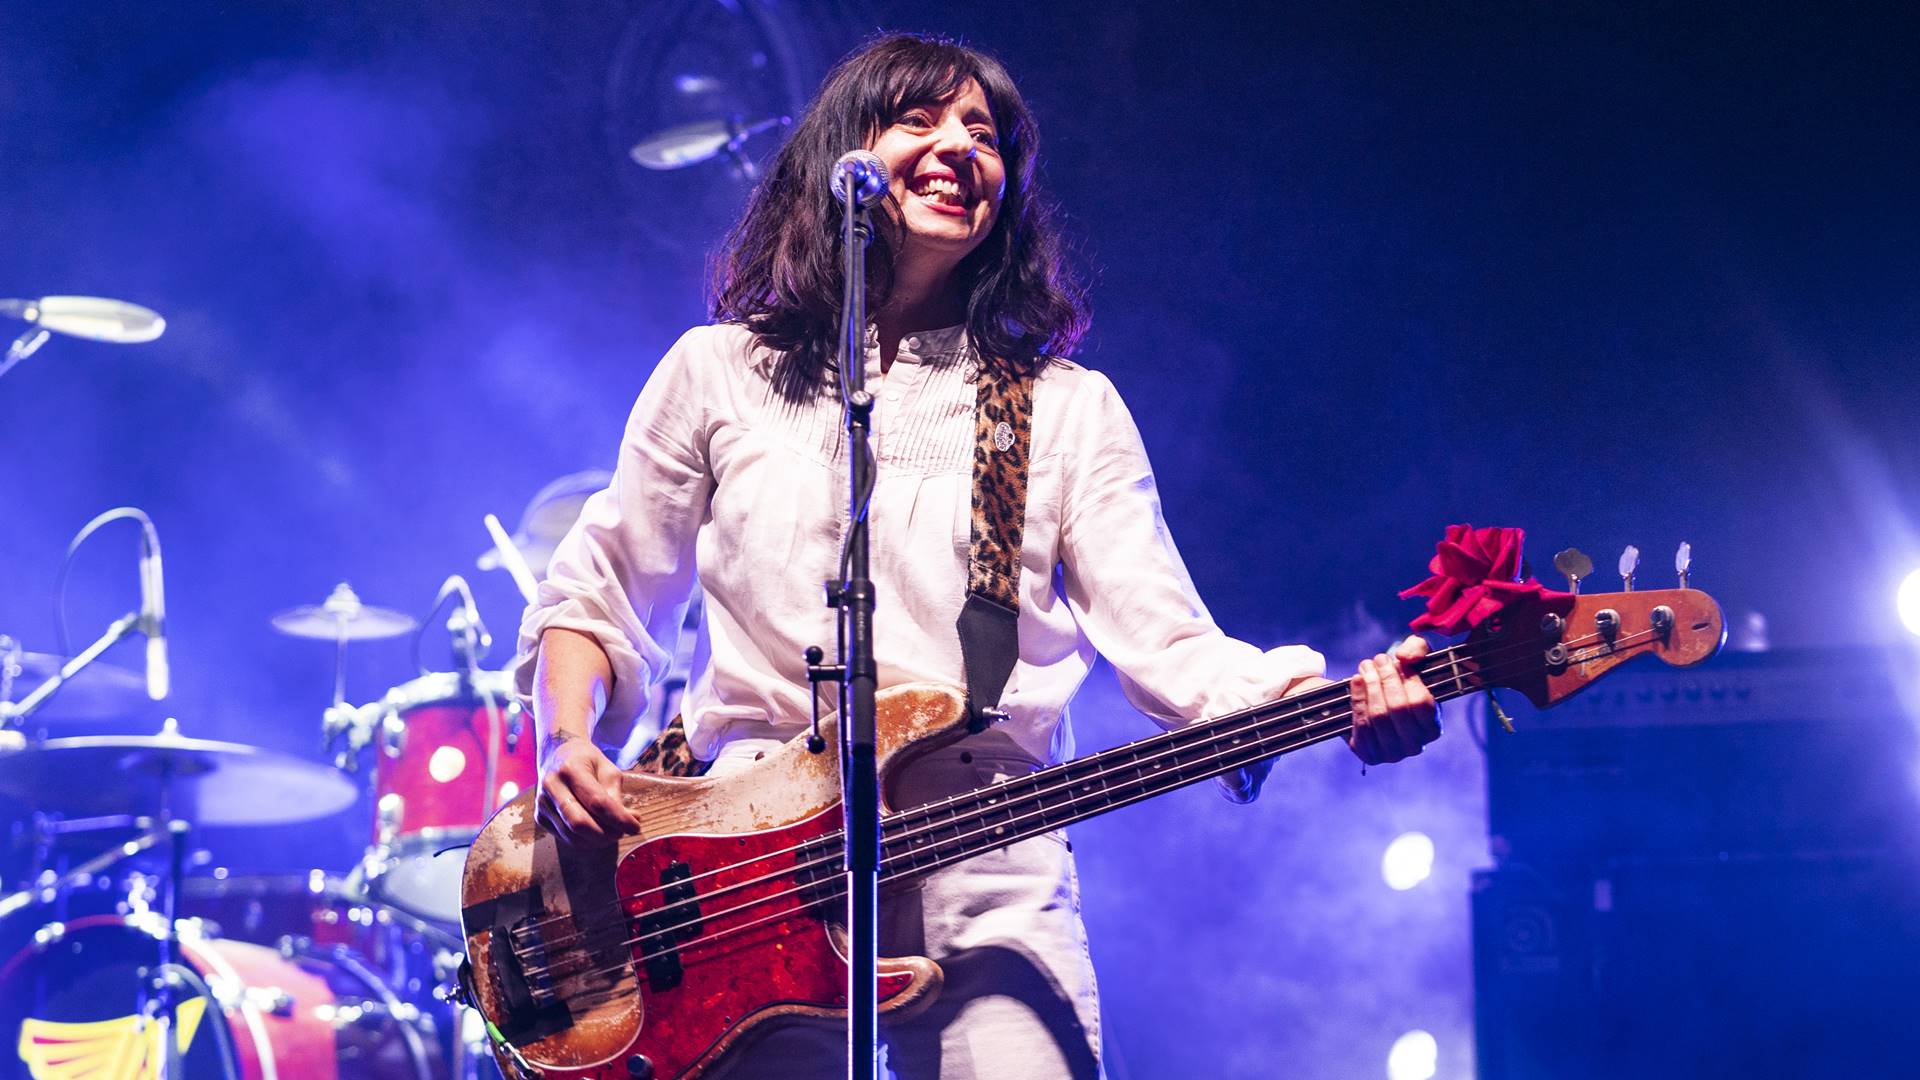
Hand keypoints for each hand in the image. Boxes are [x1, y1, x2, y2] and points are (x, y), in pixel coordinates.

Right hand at [537, 733, 641, 845]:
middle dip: (606, 834)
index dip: (618, 818)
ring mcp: (542, 803)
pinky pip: (565, 838)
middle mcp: (552, 786)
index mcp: (570, 769)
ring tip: (612, 832)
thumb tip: (631, 821)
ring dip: (597, 840)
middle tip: (622, 832)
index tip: (635, 827)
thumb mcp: (607, 769)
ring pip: (572, 836)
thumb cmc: (587, 761)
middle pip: (579, 823)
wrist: (556, 753)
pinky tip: (596, 831)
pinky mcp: (540, 817)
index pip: (596, 801)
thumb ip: (616, 796)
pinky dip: (585, 840)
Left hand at [1346, 635, 1439, 764]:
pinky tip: (1356, 682)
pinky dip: (1357, 701)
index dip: (1407, 679)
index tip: (1395, 659)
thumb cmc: (1400, 680)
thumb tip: (1404, 657)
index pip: (1422, 703)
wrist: (1372, 702)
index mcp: (1433, 728)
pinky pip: (1361, 727)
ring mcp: (1392, 754)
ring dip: (1369, 687)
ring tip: (1365, 668)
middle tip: (1376, 660)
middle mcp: (1415, 746)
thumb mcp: (1414, 658)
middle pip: (1398, 709)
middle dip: (1385, 680)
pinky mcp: (1369, 755)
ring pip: (1378, 717)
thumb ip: (1417, 648)